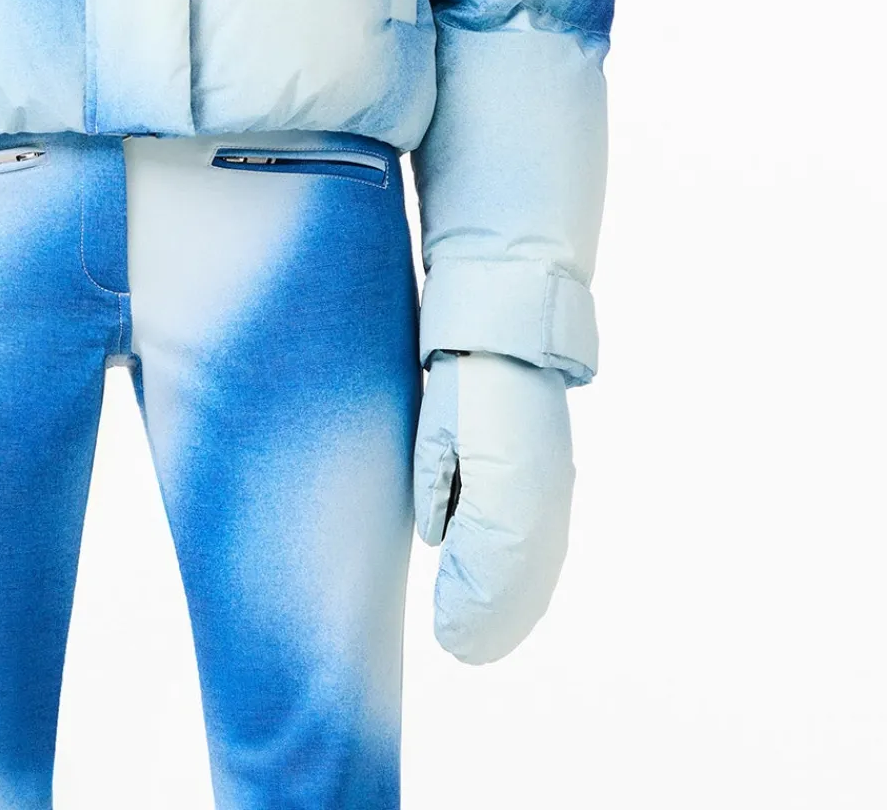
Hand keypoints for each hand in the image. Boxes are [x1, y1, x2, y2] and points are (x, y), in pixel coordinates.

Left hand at [413, 350, 574, 663]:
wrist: (512, 338)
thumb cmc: (465, 382)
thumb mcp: (435, 431)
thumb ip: (435, 488)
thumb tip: (438, 538)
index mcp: (505, 486)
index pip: (486, 569)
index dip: (468, 608)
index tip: (447, 638)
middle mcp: (539, 497)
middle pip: (518, 580)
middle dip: (489, 621)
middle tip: (460, 651)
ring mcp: (553, 489)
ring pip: (539, 568)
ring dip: (514, 609)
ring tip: (485, 641)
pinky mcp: (555, 480)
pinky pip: (547, 546)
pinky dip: (531, 581)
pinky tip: (517, 602)